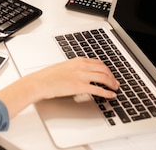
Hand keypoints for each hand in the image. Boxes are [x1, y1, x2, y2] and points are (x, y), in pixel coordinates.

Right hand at [0, 57, 118, 118]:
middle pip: (103, 69)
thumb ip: (74, 68)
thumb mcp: (63, 67)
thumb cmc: (47, 76)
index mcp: (77, 61)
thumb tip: (81, 74)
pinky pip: (98, 89)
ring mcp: (81, 76)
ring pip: (103, 78)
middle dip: (112, 76)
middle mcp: (81, 66)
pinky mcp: (80, 86)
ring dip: (112, 84)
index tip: (109, 74)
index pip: (97, 63)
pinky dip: (107, 92)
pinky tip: (111, 95)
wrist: (40, 82)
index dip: (106, 69)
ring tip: (115, 88)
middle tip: (115, 82)